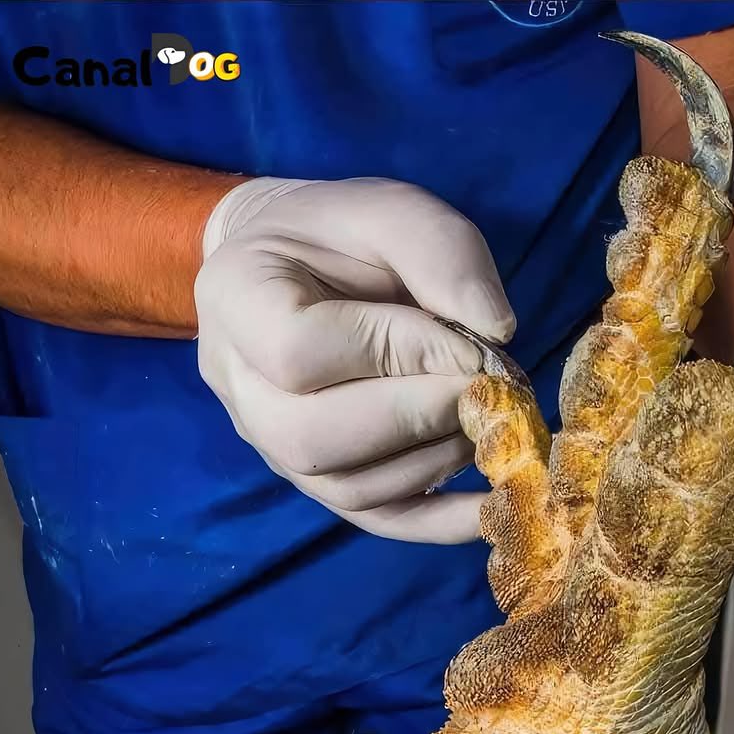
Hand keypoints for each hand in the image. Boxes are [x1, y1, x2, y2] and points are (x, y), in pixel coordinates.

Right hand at [194, 177, 515, 542]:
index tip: (469, 342)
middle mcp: (239, 386)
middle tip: (487, 391)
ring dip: (437, 459)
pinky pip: (375, 519)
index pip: (301, 351)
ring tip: (487, 418)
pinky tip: (494, 507)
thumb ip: (441, 252)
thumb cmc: (341, 235)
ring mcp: (273, 445)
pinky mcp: (320, 480)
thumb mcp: (390, 210)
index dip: (396, 353)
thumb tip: (496, 331)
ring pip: (347, 488)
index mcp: (236, 299)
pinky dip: (440, 522)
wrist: (297, 268)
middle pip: (313, 438)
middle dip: (419, 418)